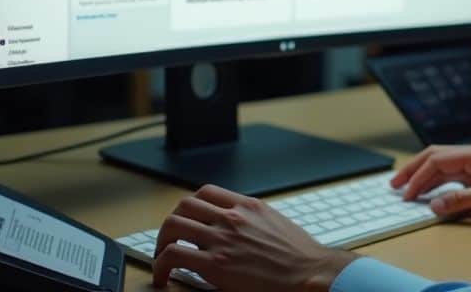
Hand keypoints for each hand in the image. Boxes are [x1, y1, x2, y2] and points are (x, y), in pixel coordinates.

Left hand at [152, 184, 354, 291]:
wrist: (310, 272)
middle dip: (171, 223)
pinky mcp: (214, 264)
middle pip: (184, 206)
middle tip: (169, 240)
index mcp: (248, 206)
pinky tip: (163, 277)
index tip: (187, 221)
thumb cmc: (300, 255)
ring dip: (161, 242)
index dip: (190, 207)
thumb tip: (239, 228)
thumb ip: (253, 221)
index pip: (206, 193)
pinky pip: (173, 255)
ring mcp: (222, 239)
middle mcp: (232, 217)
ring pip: (172, 226)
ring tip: (161, 258)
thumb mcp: (276, 224)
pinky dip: (160, 265)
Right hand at [391, 140, 470, 219]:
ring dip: (424, 178)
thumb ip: (462, 199)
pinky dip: (437, 184)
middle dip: (414, 170)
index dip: (419, 175)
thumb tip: (434, 204)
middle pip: (436, 157)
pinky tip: (429, 193)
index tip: (405, 192)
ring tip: (405, 189)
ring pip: (443, 167)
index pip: (439, 159)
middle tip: (394, 185)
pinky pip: (453, 178)